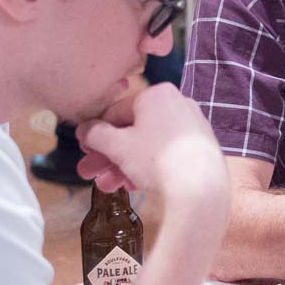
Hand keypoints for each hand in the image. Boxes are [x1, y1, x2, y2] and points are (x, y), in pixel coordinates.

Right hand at [76, 83, 227, 204]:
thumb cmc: (155, 159)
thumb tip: (83, 129)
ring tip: (107, 186)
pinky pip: (167, 155)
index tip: (85, 150)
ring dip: (123, 166)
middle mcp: (178, 105)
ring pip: (148, 146)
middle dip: (108, 156)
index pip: (117, 111)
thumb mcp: (118, 146)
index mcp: (157, 95)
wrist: (200, 189)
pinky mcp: (201, 150)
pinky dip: (148, 169)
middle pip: (132, 132)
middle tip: (90, 172)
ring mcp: (192, 128)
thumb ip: (96, 135)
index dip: (97, 133)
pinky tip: (132, 187)